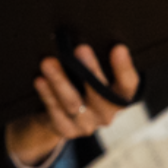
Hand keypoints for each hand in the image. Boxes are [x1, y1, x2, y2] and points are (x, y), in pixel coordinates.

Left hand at [6, 43, 138, 167]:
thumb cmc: (79, 89)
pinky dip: (47, 94)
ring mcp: (87, 124)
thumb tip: (82, 36)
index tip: (119, 48)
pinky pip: (55, 111)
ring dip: (60, 80)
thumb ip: (92, 65)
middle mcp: (107, 114)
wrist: (58, 119)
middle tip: (80, 48)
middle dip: (91, 70)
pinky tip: (39, 80)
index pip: (129, 84)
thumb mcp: (91, 78)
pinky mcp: (67, 130)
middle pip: (100, 93)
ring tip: (48, 62)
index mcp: (119, 99)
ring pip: (73, 102)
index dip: (124, 68)